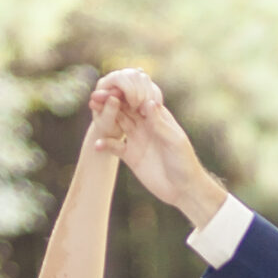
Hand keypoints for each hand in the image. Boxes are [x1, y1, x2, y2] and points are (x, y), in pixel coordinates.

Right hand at [89, 68, 226, 228]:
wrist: (183, 190)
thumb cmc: (185, 162)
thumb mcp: (174, 141)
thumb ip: (160, 123)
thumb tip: (148, 102)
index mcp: (157, 118)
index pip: (139, 100)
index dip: (126, 93)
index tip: (112, 87)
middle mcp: (145, 126)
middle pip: (124, 110)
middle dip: (110, 102)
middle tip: (95, 96)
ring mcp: (137, 140)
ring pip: (117, 125)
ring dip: (105, 118)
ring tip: (92, 113)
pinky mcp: (131, 156)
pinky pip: (114, 147)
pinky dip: (105, 144)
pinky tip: (97, 144)